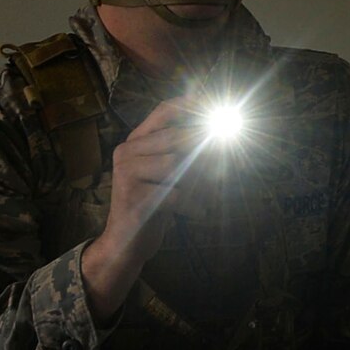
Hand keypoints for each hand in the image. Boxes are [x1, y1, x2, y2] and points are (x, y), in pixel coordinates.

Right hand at [104, 96, 212, 252]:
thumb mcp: (166, 177)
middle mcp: (127, 153)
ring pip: (176, 165)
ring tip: (208, 196)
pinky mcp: (134, 199)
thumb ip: (183, 153)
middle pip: (175, 138)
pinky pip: (176, 195)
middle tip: (225, 168)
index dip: (192, 105)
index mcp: (135, 142)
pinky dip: (193, 205)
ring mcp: (127, 175)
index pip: (163, 111)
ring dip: (200, 182)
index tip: (219, 109)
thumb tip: (219, 136)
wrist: (125, 244)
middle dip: (205, 152)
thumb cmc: (152, 206)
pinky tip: (199, 212)